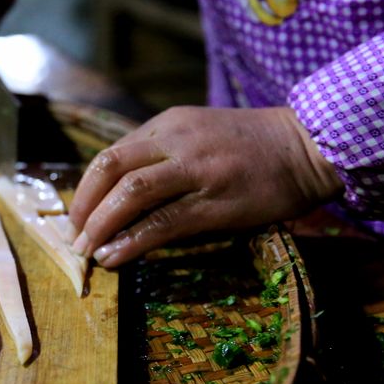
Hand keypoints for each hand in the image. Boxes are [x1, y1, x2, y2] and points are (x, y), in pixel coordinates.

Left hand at [68, 106, 343, 267]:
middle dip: (85, 206)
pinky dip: (132, 242)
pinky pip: (162, 223)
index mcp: (168, 126)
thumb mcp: (199, 136)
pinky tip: (116, 257)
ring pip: (131, 194)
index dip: (86, 189)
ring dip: (101, 226)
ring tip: (89, 251)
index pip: (111, 156)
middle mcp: (177, 142)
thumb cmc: (253, 147)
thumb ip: (161, 158)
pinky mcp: (216, 201)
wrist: (309, 146)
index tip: (78, 216)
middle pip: (110, 169)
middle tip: (75, 236)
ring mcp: (197, 170)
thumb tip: (120, 200)